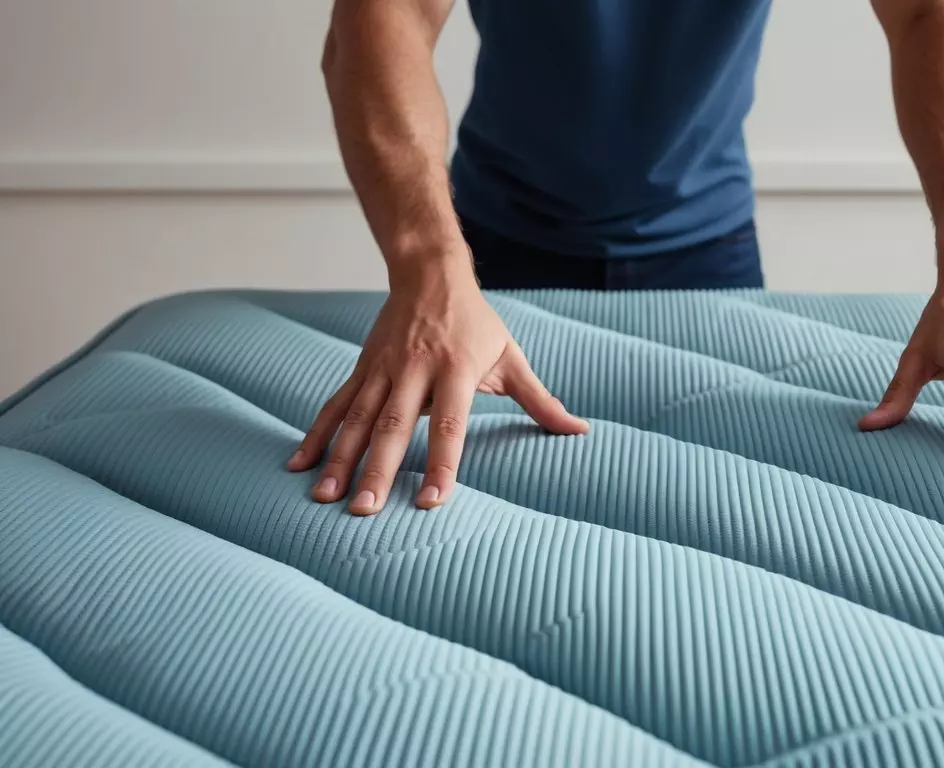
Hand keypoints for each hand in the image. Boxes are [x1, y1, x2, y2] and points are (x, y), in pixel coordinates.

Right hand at [286, 256, 588, 514]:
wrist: (430, 273)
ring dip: (340, 460)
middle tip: (363, 511)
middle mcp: (414, 370)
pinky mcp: (361, 369)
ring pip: (355, 419)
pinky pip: (334, 405)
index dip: (440, 464)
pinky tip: (299, 465)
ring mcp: (382, 370)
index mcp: (455, 371)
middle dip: (376, 470)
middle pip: (393, 426)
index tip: (430, 502)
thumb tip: (581, 431)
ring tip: (325, 498)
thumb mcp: (512, 357)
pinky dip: (316, 435)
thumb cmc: (477, 323)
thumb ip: (541, 401)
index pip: (448, 425)